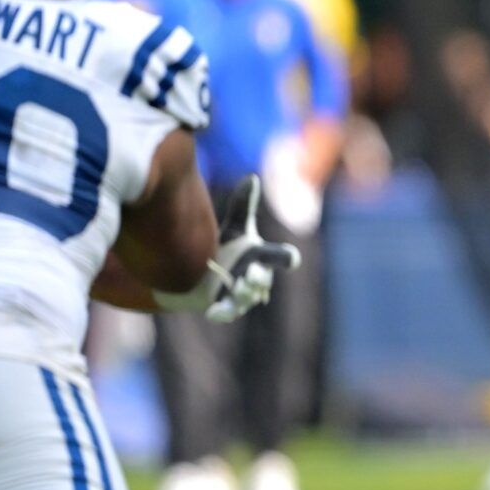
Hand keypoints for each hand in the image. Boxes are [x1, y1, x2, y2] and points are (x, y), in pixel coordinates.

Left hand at [206, 177, 301, 322]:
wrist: (198, 276)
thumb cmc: (224, 248)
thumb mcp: (234, 227)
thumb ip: (243, 205)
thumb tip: (252, 176)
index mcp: (262, 258)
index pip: (281, 257)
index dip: (286, 258)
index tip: (292, 259)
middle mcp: (257, 278)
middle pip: (262, 280)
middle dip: (257, 277)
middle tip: (250, 274)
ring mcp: (242, 296)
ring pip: (246, 298)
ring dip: (240, 292)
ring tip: (233, 286)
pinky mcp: (224, 308)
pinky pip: (226, 313)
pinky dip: (221, 312)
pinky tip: (211, 311)